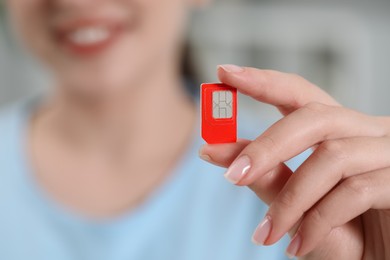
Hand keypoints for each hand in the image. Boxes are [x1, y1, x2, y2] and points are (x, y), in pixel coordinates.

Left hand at [199, 64, 389, 258]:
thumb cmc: (340, 233)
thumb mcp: (296, 204)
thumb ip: (263, 175)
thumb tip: (212, 150)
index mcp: (337, 130)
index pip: (299, 95)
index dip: (263, 82)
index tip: (224, 73)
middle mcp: (366, 131)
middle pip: (314, 117)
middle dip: (268, 146)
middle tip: (232, 176)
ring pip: (331, 157)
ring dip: (289, 201)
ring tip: (265, 234)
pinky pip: (356, 191)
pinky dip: (317, 221)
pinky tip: (298, 246)